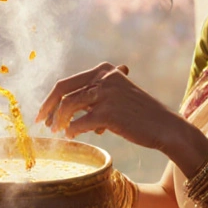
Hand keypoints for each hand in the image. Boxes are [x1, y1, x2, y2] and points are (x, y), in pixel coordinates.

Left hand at [34, 62, 189, 153]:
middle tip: (42, 124)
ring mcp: (106, 94)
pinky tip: (72, 137)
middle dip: (48, 109)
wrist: (165, 127)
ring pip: (68, 106)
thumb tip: (63, 111)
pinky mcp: (109, 113)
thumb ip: (94, 96)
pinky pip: (79, 123)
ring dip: (59, 121)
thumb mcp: (117, 96)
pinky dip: (72, 131)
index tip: (42, 113)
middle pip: (63, 91)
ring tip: (58, 133)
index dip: (50, 99)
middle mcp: (105, 77)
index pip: (67, 82)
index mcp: (105, 70)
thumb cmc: (139, 115)